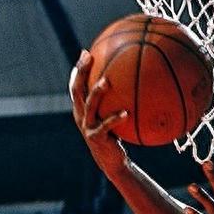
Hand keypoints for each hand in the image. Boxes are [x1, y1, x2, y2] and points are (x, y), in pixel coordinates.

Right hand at [69, 50, 129, 174]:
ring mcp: (86, 126)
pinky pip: (106, 125)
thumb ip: (118, 101)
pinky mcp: (95, 137)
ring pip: (89, 105)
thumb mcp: (114, 117)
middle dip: (82, 72)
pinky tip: (126, 113)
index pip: (76, 85)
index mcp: (82, 108)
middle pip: (77, 89)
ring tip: (106, 81)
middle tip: (89, 57)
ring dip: (97, 92)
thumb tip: (137, 82)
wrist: (111, 161)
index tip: (85, 52)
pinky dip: (115, 118)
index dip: (79, 69)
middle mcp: (80, 115)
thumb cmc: (116, 136)